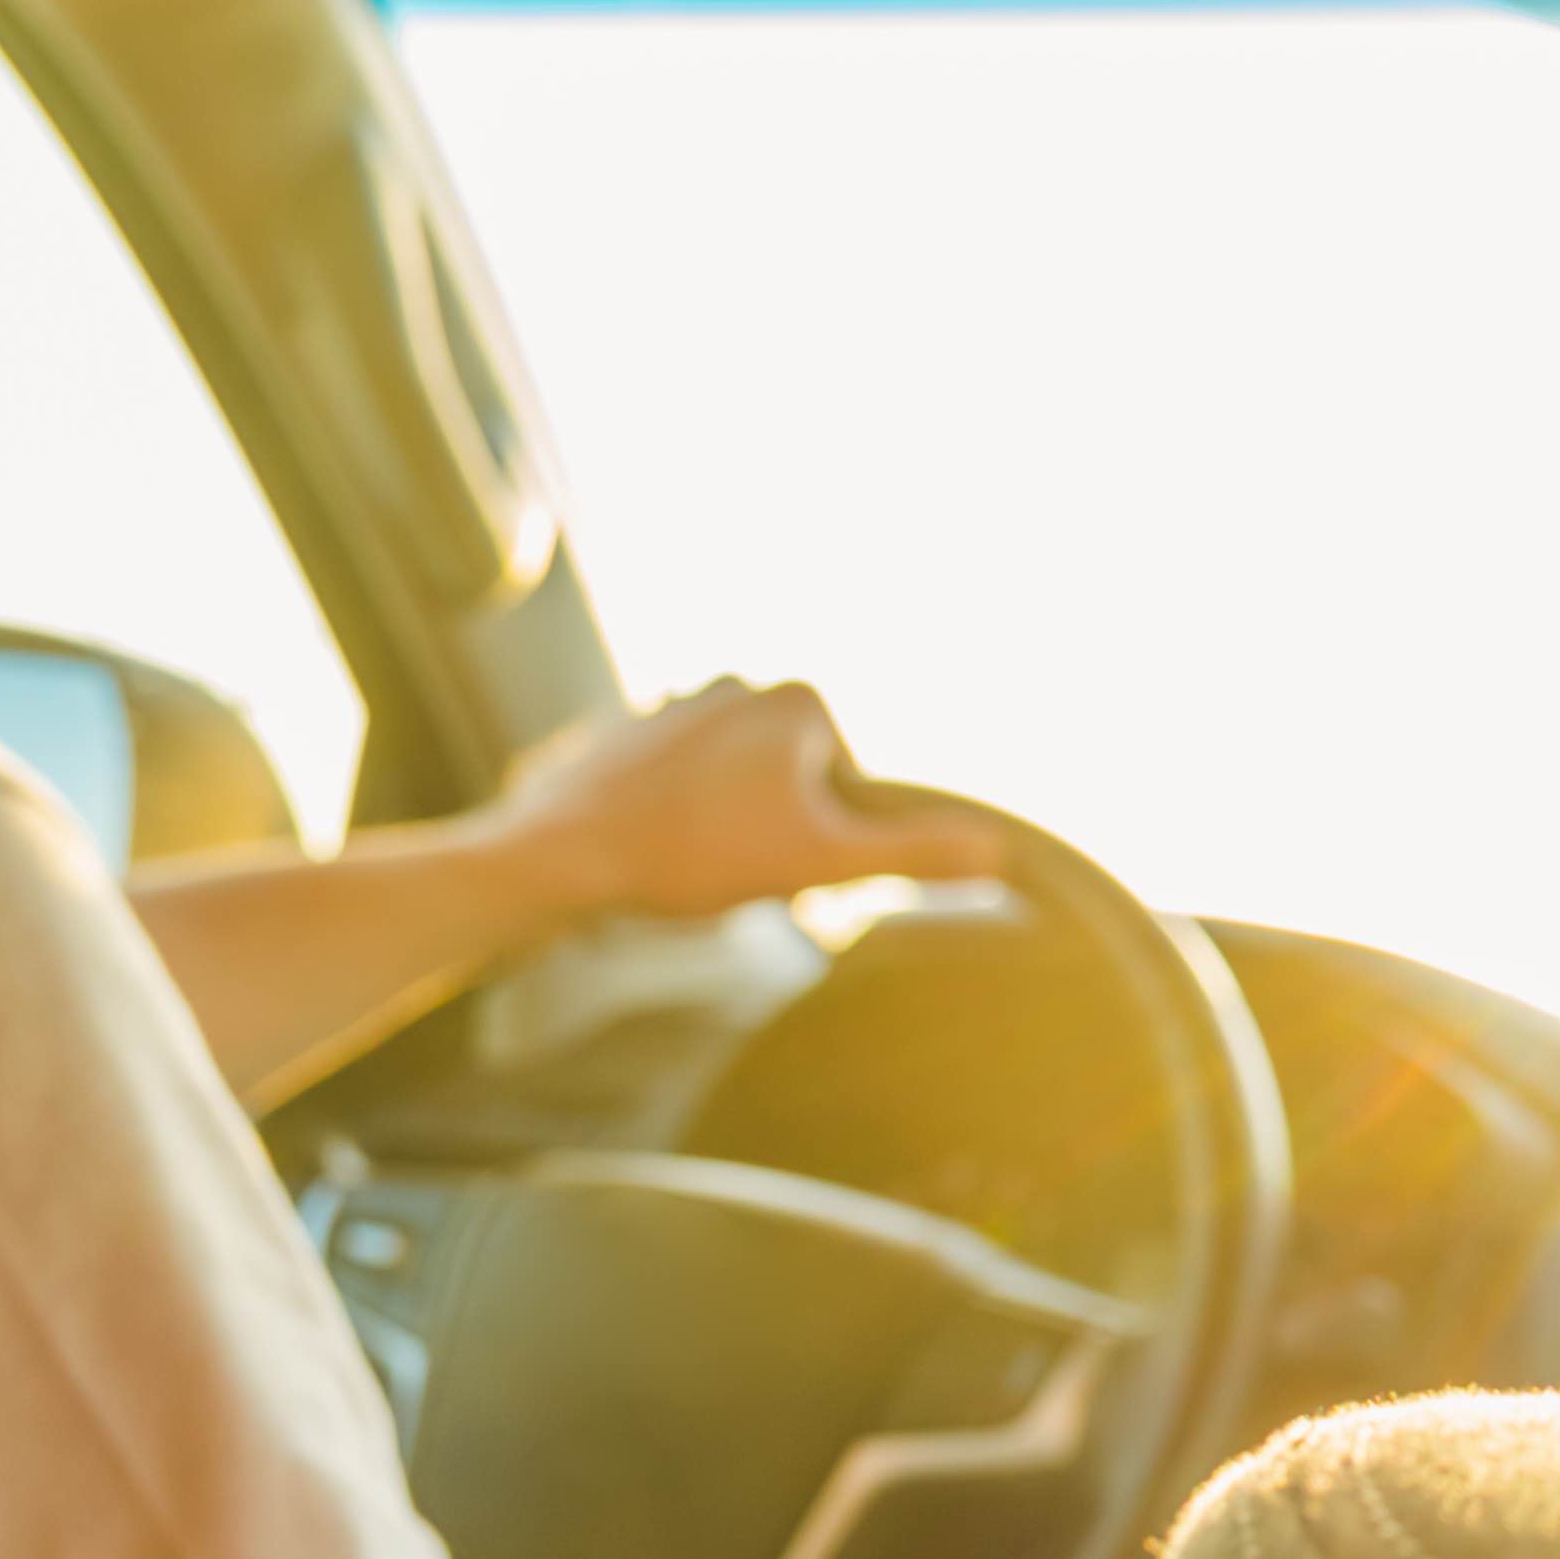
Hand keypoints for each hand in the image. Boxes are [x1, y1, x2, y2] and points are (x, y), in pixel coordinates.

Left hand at [453, 678, 1006, 929]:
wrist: (559, 857)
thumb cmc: (694, 854)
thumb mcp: (823, 861)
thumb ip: (914, 853)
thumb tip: (1001, 851)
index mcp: (797, 699)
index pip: (849, 790)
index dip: (824, 843)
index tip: (779, 866)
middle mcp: (738, 684)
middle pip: (795, 790)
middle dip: (777, 837)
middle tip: (734, 874)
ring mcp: (675, 707)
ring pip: (739, 795)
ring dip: (727, 836)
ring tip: (689, 869)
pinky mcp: (624, 739)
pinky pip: (679, 796)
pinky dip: (676, 828)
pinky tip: (649, 860)